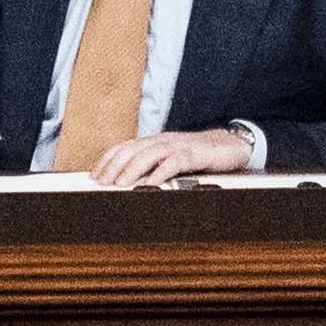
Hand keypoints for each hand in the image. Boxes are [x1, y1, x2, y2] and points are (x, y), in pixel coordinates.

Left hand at [90, 125, 255, 188]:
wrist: (231, 144)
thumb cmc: (200, 156)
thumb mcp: (172, 160)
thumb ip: (154, 167)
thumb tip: (131, 184)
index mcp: (155, 141)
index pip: (125, 147)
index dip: (108, 159)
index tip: (95, 175)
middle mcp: (163, 141)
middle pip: (132, 149)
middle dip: (114, 166)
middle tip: (101, 182)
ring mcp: (179, 146)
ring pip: (150, 154)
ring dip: (132, 169)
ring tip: (120, 184)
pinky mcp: (196, 154)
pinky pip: (175, 162)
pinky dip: (162, 172)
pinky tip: (152, 184)